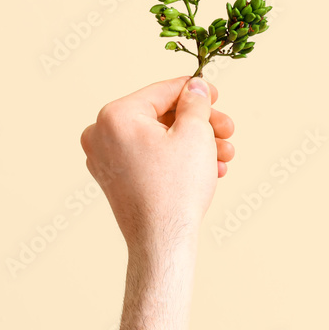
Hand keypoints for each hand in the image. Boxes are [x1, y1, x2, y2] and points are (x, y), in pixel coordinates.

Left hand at [80, 76, 234, 248]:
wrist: (162, 241)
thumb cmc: (176, 188)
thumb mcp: (195, 133)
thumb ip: (195, 102)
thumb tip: (194, 88)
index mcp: (115, 115)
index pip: (162, 92)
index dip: (194, 91)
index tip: (215, 94)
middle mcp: (101, 135)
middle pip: (162, 117)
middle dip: (200, 125)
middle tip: (227, 130)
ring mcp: (104, 159)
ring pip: (159, 139)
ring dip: (195, 144)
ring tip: (224, 155)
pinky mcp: (113, 180)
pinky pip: (149, 158)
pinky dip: (177, 159)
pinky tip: (208, 167)